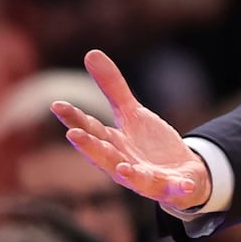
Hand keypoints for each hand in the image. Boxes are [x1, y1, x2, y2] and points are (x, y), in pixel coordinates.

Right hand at [50, 50, 210, 208]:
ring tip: (123, 168)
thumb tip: (91, 53)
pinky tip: (183, 184)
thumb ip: (113, 88)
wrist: (181, 175)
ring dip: (127, 173)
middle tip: (73, 134)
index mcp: (113, 144)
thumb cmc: (149, 146)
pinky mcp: (172, 187)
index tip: (57, 104)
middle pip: (104, 156)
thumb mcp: (133, 114)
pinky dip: (178, 187)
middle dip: (90, 147)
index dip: (74, 118)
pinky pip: (175, 188)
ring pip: (134, 178)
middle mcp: (124, 164)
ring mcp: (146, 178)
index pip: (90, 129)